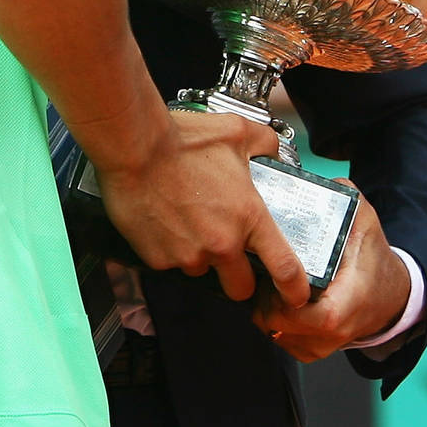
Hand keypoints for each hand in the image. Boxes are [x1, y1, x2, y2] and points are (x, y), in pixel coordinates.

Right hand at [96, 110, 310, 306]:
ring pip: (200, 271)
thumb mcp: (236, 132)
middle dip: (236, 277)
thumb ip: (264, 144)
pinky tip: (163, 221)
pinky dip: (168, 248)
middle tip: (227, 256)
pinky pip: (169, 263)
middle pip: (240, 288)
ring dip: (198, 255)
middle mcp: (222, 244)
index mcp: (249, 218)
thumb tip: (273, 153)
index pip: (284, 269)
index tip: (294, 294)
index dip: (294, 289)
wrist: (133, 146)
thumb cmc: (181, 139)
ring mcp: (188, 255)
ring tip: (185, 222)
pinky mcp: (157, 258)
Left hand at [252, 183, 411, 361]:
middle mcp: (338, 330)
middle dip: (265, 300)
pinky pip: (285, 344)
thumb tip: (321, 182)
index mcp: (349, 302)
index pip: (310, 315)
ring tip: (270, 287)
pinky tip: (278, 302)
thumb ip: (343, 198)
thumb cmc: (375, 257)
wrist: (394, 292)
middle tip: (263, 276)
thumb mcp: (365, 221)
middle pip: (283, 326)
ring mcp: (327, 343)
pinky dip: (276, 325)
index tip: (274, 278)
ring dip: (267, 312)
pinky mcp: (317, 349)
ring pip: (279, 337)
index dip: (284, 300)